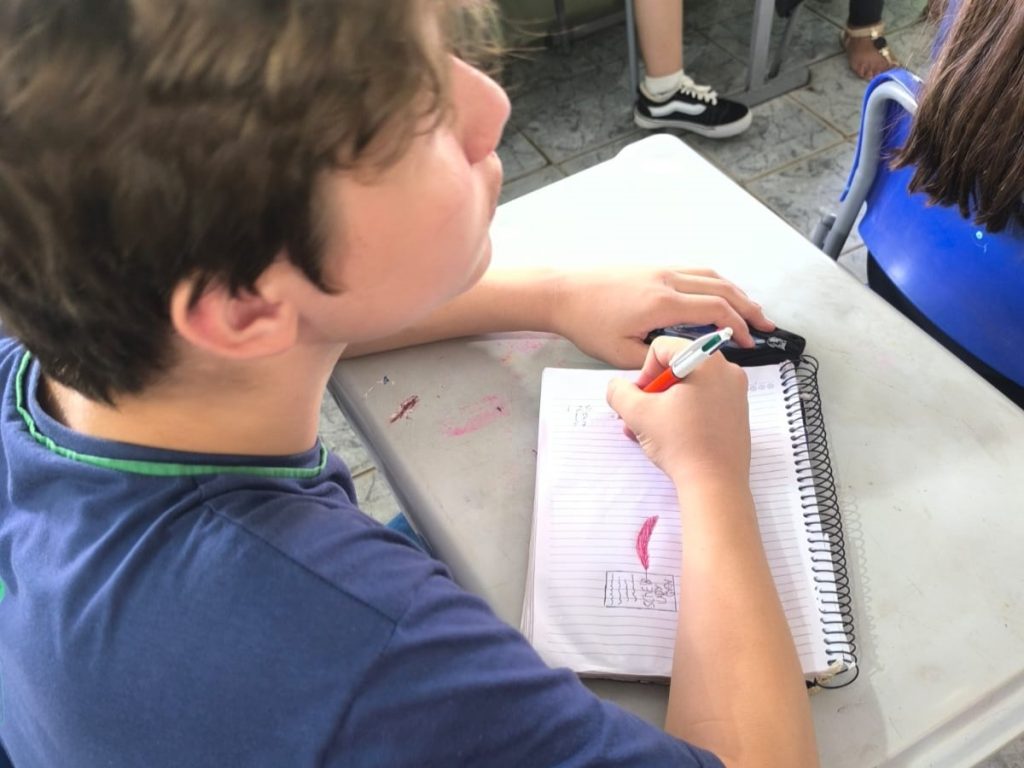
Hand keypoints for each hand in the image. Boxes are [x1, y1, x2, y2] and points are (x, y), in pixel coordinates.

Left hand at [549, 267, 773, 368]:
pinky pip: (693, 271)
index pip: (716, 311)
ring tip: (750, 309)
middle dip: (749, 307)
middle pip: (722, 288)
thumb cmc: (585, 322)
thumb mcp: (619, 353)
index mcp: (662, 303)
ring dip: (735, 292)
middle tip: (767, 325)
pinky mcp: (651, 268)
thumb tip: (681, 368)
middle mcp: (667, 280)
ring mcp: (660, 269)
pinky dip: (714, 283)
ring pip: (710, 276)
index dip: (740, 327)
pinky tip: (717, 296)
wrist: (560, 291)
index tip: (750, 343)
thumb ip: (655, 362)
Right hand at [606, 337, 750, 488]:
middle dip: (653, 392)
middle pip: (678, 368)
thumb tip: (617, 387)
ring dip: (664, 406)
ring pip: (689, 388)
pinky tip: (668, 437)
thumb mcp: (637, 414)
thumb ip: (619, 392)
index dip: (644, 371)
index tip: (642, 397)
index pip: (663, 347)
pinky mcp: (736, 414)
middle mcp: (726, 371)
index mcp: (706, 361)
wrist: (715, 484)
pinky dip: (683, 414)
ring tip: (649, 431)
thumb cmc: (682, 445)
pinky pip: (703, 403)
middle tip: (642, 416)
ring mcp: (735, 393)